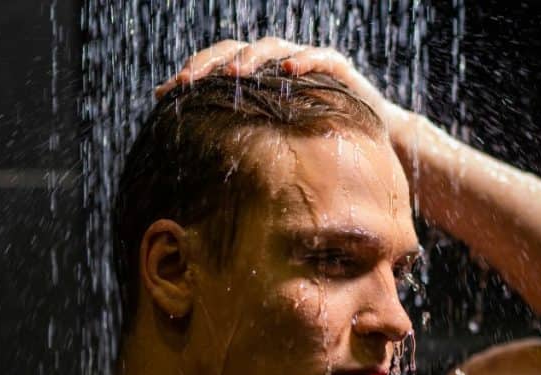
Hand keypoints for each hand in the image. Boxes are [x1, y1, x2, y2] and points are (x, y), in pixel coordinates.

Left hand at [153, 37, 409, 135]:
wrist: (373, 140)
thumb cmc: (317, 144)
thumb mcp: (273, 143)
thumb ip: (240, 140)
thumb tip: (192, 160)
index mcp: (258, 78)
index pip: (217, 66)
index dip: (193, 74)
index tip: (167, 92)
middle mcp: (278, 63)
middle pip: (237, 51)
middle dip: (212, 63)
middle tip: (190, 81)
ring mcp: (306, 61)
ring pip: (273, 48)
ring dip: (251, 60)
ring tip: (234, 76)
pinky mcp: (338, 68)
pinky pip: (320, 57)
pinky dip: (305, 60)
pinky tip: (290, 71)